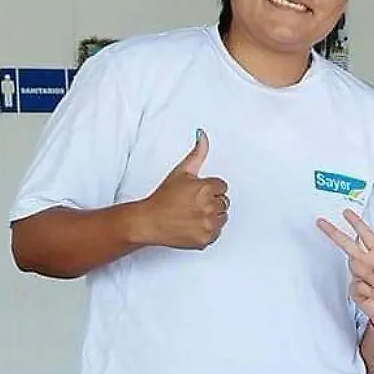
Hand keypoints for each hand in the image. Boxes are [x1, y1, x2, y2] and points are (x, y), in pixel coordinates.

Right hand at [138, 129, 228, 249]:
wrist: (150, 221)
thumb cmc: (164, 197)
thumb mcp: (181, 171)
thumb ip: (198, 153)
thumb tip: (202, 134)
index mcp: (206, 188)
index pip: (222, 186)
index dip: (209, 189)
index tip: (196, 193)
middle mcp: (209, 206)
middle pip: (224, 202)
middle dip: (211, 201)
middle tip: (192, 204)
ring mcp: (208, 224)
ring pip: (222, 217)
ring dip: (212, 216)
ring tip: (192, 214)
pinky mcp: (206, 239)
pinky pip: (216, 233)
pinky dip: (207, 230)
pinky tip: (193, 225)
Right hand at [316, 209, 373, 330]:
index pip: (366, 235)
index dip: (357, 224)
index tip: (346, 213)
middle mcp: (367, 262)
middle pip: (347, 244)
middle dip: (334, 233)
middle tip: (321, 222)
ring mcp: (359, 276)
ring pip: (356, 266)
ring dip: (371, 277)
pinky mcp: (355, 290)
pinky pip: (358, 285)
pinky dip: (370, 291)